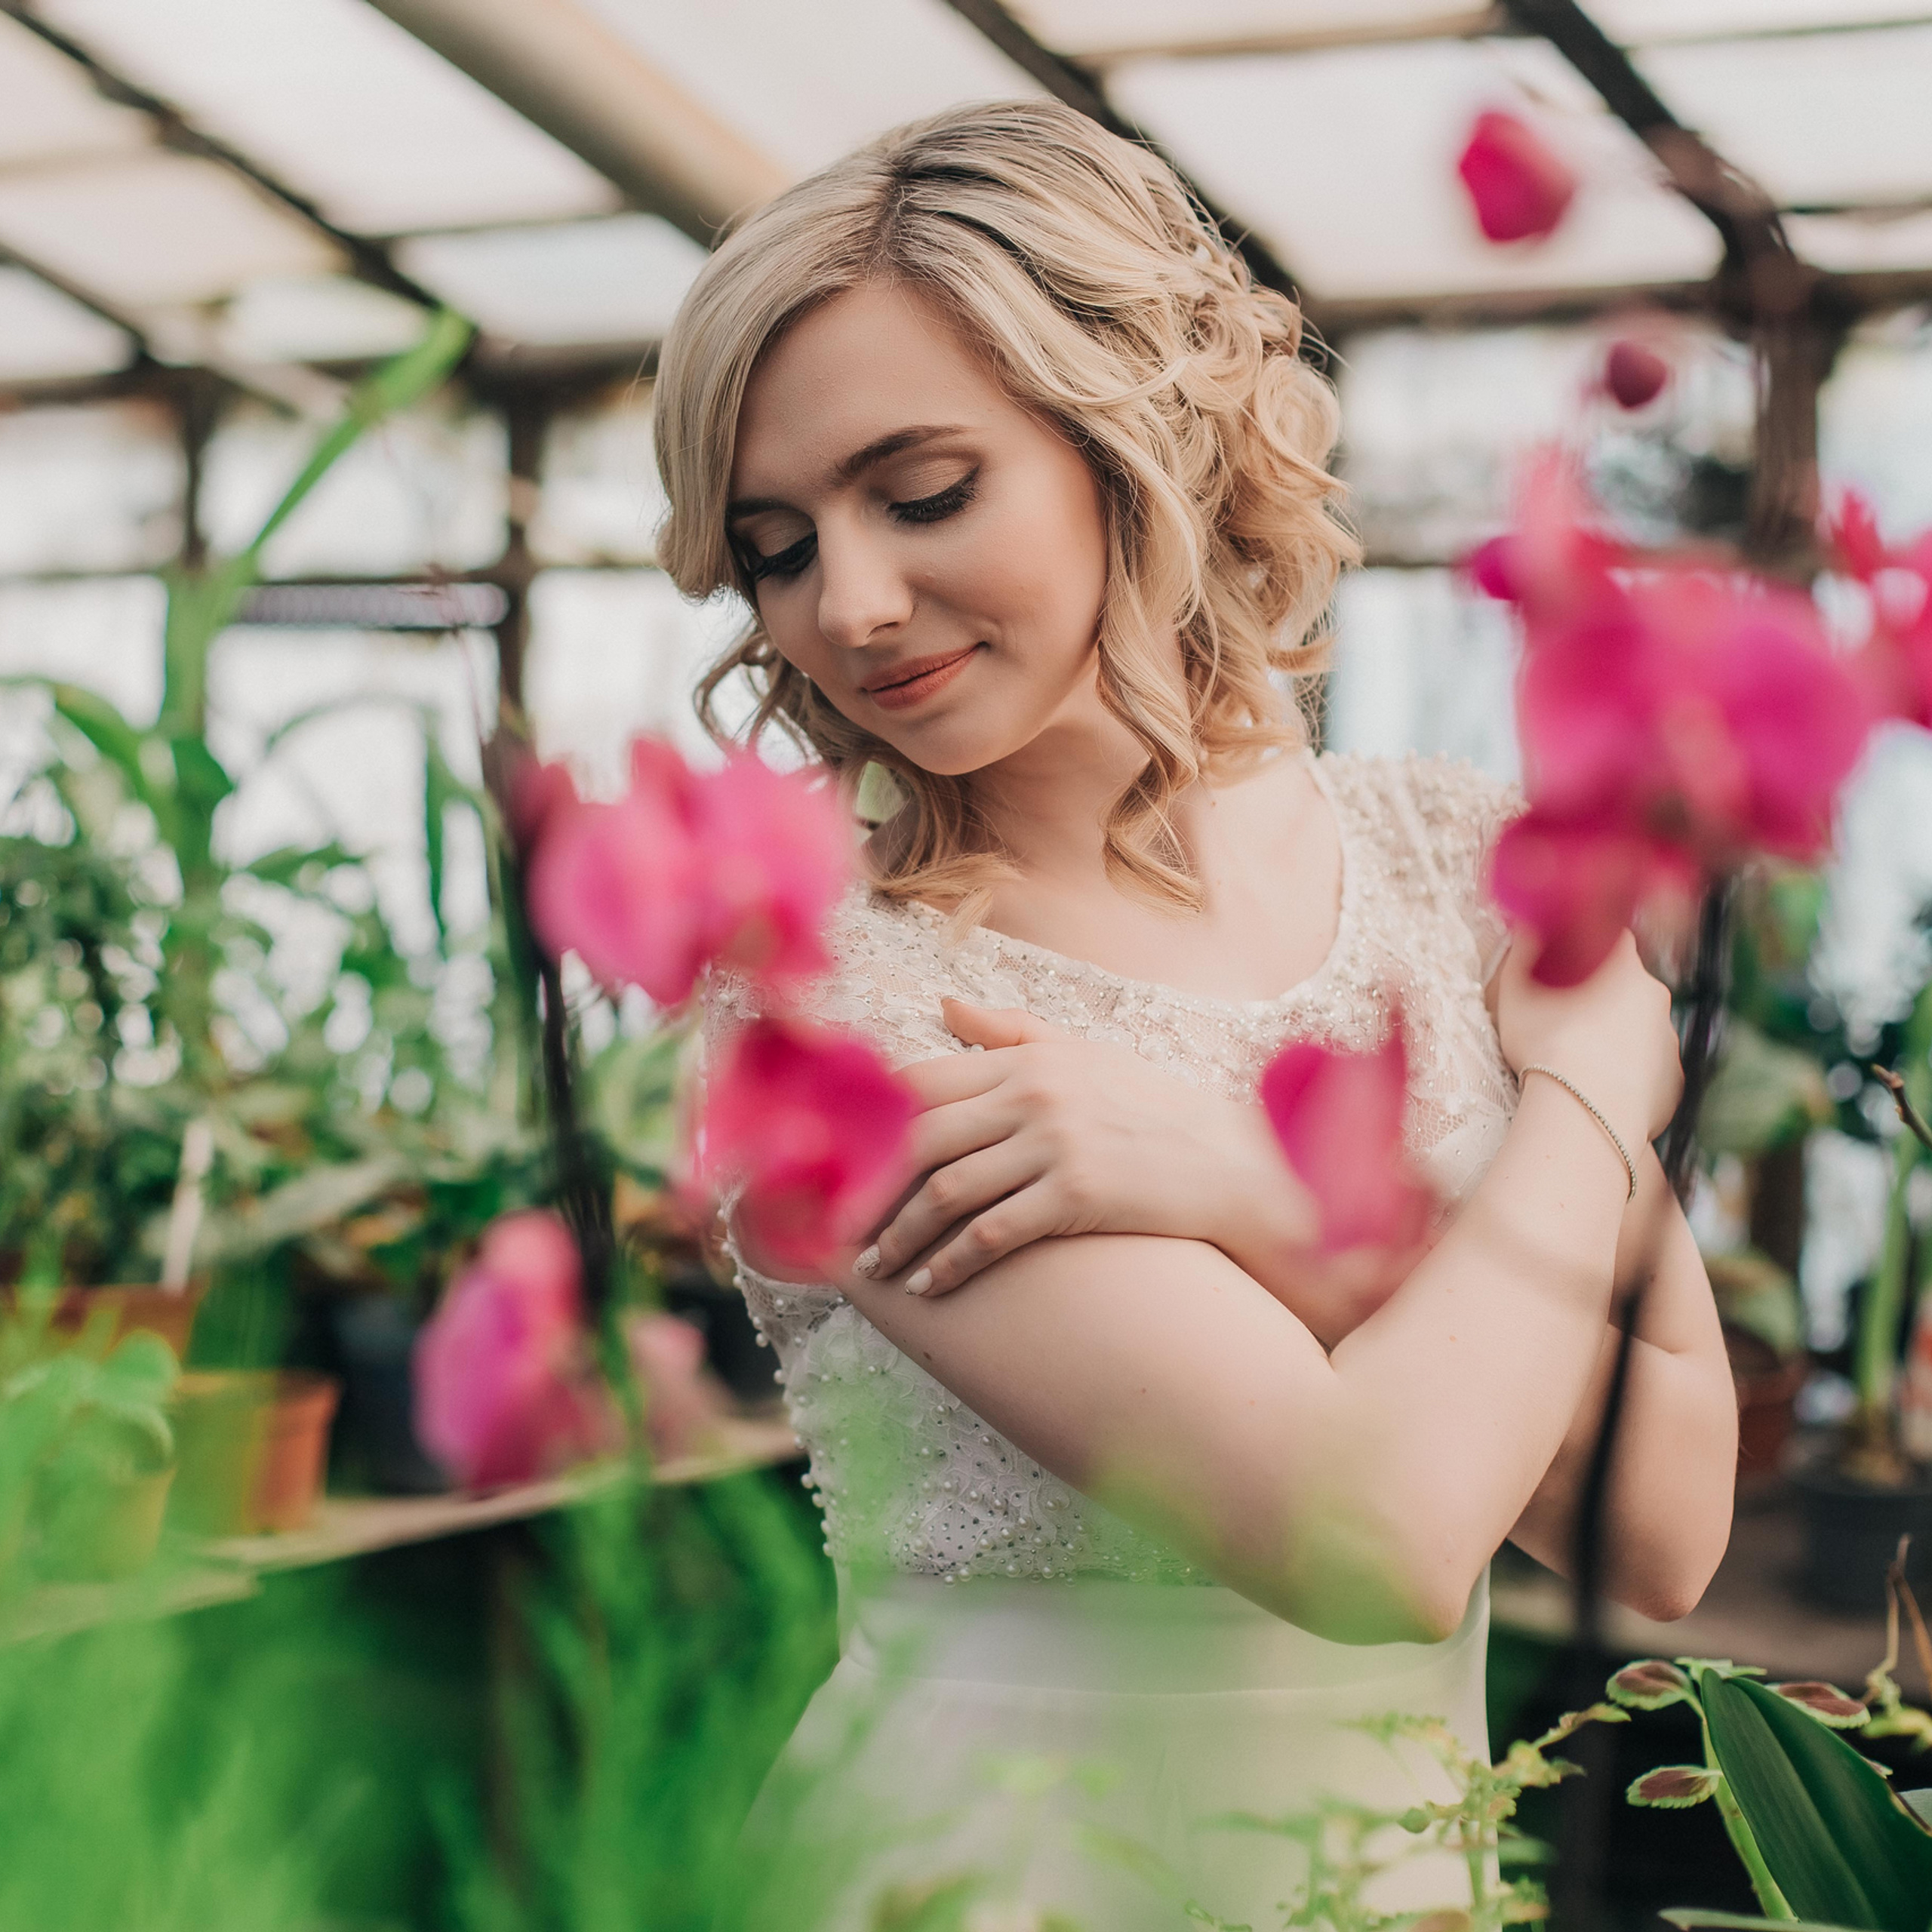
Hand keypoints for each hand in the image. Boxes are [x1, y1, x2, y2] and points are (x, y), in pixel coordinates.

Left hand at [856, 998, 1313, 1297]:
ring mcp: (1056, 1144)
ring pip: (946, 1189)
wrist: (1236, 1163)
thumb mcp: (1085, 1055)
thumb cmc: (1155, 1110)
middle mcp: (1035, 1094)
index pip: (921, 1081)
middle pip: (919, 1136)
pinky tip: (929, 1287)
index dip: (867, 1121)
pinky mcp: (1078, 1194)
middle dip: (868, 1186)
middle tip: (836, 1225)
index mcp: (1029, 1059)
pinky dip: (950, 1263)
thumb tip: (943, 1004)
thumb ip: (1010, 1031)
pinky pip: (991, 1233)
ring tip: (876, 1267)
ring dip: (900, 1235)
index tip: (833, 1158)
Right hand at [1493, 931, 1681, 1150]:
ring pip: (1641, 1030)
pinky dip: (1630, 1076)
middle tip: (1567, 1021)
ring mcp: (1669, 1040)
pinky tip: (1601, 1090)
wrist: (1584, 1112)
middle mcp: (1656, 995)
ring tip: (1582, 1064)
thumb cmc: (1545, 1045)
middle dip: (1604, 998)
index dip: (1590, 949)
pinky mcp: (1674, 1082)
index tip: (1569, 965)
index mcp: (1622, 965)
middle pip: (1629, 986)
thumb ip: (1524, 952)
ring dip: (1618, 1039)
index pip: (1613, 939)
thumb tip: (1529, 928)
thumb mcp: (1516, 992)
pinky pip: (1650, 1070)